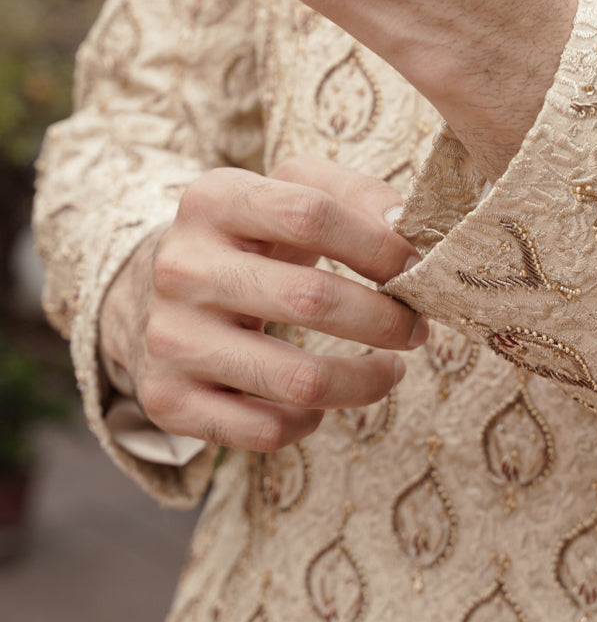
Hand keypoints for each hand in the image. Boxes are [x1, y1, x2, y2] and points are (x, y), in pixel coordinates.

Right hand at [98, 158, 424, 452]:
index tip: (417, 267)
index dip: (378, 244)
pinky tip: (319, 403)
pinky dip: (308, 421)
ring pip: (297, 381)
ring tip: (390, 370)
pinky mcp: (167, 398)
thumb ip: (353, 194)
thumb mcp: (290, 192)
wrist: (155, 294)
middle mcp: (181, 268)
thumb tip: (405, 223)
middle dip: (385, 320)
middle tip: (416, 327)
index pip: (310, 215)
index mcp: (213, 200)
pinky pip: (264, 430)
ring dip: (364, 382)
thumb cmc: (251, 239)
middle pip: (310, 300)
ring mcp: (170, 337)